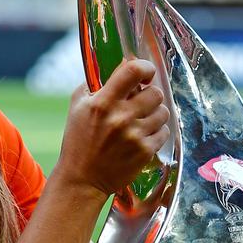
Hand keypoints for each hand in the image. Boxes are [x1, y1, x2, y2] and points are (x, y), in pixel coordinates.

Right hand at [56, 59, 170, 197]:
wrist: (82, 178)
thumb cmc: (78, 139)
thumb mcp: (78, 105)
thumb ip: (96, 82)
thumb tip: (122, 63)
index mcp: (102, 103)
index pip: (133, 71)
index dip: (145, 67)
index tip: (144, 72)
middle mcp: (120, 117)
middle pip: (155, 92)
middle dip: (149, 94)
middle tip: (141, 100)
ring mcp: (135, 136)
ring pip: (163, 112)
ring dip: (155, 113)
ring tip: (142, 119)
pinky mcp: (145, 152)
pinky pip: (164, 132)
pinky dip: (156, 131)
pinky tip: (143, 135)